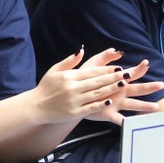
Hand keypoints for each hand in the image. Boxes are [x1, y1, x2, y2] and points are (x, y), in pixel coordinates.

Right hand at [32, 48, 149, 122]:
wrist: (35, 106)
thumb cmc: (45, 87)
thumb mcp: (54, 70)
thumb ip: (69, 61)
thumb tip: (81, 50)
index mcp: (69, 76)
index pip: (92, 72)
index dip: (107, 70)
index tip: (119, 68)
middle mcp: (72, 87)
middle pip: (98, 82)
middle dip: (114, 78)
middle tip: (128, 75)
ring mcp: (74, 100)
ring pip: (97, 94)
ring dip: (112, 89)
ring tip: (124, 85)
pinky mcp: (74, 112)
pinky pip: (91, 107)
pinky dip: (101, 104)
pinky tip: (111, 101)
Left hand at [83, 58, 163, 125]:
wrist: (74, 96)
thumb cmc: (85, 80)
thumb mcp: (93, 66)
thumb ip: (104, 58)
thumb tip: (116, 51)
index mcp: (117, 81)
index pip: (131, 74)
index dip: (138, 69)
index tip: (146, 63)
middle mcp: (120, 92)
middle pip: (137, 89)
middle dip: (149, 87)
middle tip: (161, 85)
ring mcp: (116, 103)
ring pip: (132, 104)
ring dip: (144, 106)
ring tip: (156, 106)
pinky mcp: (108, 113)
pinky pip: (118, 119)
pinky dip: (125, 122)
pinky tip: (131, 124)